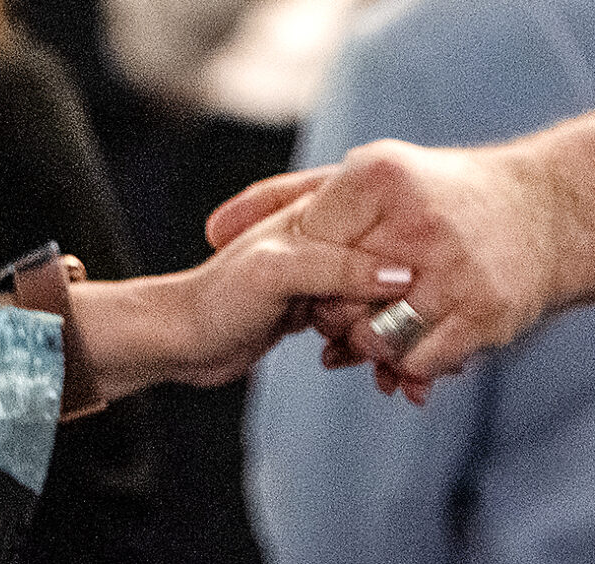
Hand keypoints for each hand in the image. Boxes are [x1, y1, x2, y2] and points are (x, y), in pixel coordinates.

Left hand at [68, 197, 414, 400]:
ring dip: (402, 341)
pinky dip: (386, 354)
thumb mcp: (278, 274)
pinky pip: (374, 329)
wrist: (178, 339)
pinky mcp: (326, 311)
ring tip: (405, 379)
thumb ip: (337, 268)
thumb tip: (399, 277)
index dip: (404, 272)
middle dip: (410, 316)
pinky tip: (393, 379)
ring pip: (388, 304)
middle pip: (393, 273)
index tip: (415, 309)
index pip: (385, 233)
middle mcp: (331, 240)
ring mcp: (330, 277)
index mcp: (320, 215)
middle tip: (413, 359)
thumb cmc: (217, 300)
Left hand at [209, 139, 562, 400]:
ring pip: (375, 337)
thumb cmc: (442, 194)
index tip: (317, 282)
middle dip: (333, 317)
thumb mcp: (367, 176)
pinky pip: (418, 362)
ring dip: (369, 347)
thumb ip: (288, 198)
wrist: (549, 212)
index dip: (305, 273)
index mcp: (381, 176)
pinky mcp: (485, 314)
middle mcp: (417, 220)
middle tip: (339, 320)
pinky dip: (409, 365)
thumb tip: (211, 229)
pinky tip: (413, 350)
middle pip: (337, 296)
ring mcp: (455, 270)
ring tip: (374, 334)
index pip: (307, 241)